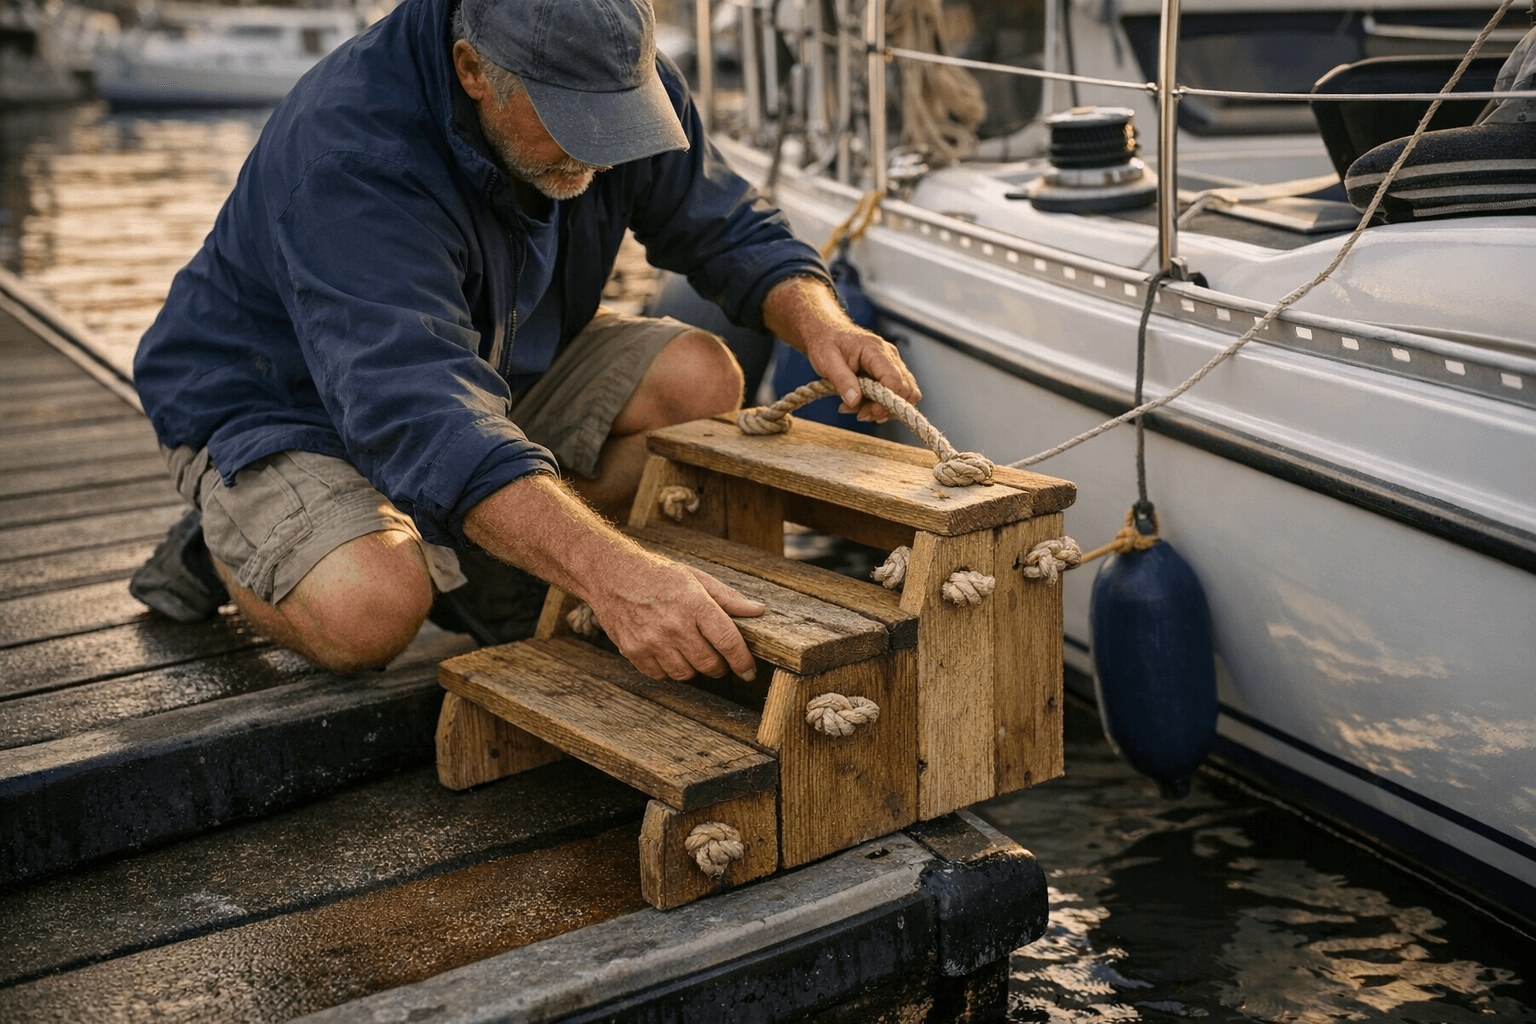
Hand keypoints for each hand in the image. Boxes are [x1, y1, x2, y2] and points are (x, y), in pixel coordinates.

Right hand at [588, 550, 765, 681]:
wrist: (611, 573)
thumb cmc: (658, 574)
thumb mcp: (696, 577)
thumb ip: (728, 598)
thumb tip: (758, 610)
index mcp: (695, 604)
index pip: (728, 642)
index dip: (742, 661)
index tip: (749, 671)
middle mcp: (674, 625)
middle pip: (709, 664)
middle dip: (719, 666)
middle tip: (718, 659)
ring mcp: (652, 640)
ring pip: (686, 674)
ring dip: (694, 668)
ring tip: (690, 652)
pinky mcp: (633, 650)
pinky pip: (661, 675)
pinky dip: (669, 670)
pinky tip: (668, 653)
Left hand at [763, 276, 921, 423]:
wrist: (827, 335)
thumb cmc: (826, 345)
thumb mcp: (826, 362)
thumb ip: (841, 380)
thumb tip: (855, 401)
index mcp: (874, 350)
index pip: (893, 378)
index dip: (886, 400)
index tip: (869, 411)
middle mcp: (889, 356)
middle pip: (905, 390)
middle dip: (885, 408)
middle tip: (861, 413)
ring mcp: (892, 364)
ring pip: (905, 395)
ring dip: (883, 410)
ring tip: (857, 410)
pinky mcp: (890, 373)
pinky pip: (896, 395)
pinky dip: (882, 406)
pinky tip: (862, 406)